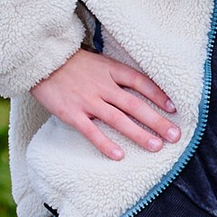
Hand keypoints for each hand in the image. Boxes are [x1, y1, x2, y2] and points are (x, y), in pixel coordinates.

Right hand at [31, 45, 180, 159]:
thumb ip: (116, 75)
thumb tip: (138, 89)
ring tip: (156, 147)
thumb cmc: (72, 63)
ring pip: (118, 119)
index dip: (159, 95)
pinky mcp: (72, 113)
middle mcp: (103, 86)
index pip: (141, 82)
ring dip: (139, 134)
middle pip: (135, 105)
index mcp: (111, 70)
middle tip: (175, 135)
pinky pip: (92, 131)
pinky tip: (120, 156)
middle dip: (157, 121)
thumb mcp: (99, 62)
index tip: (174, 108)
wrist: (41, 61)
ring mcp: (88, 101)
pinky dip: (105, 144)